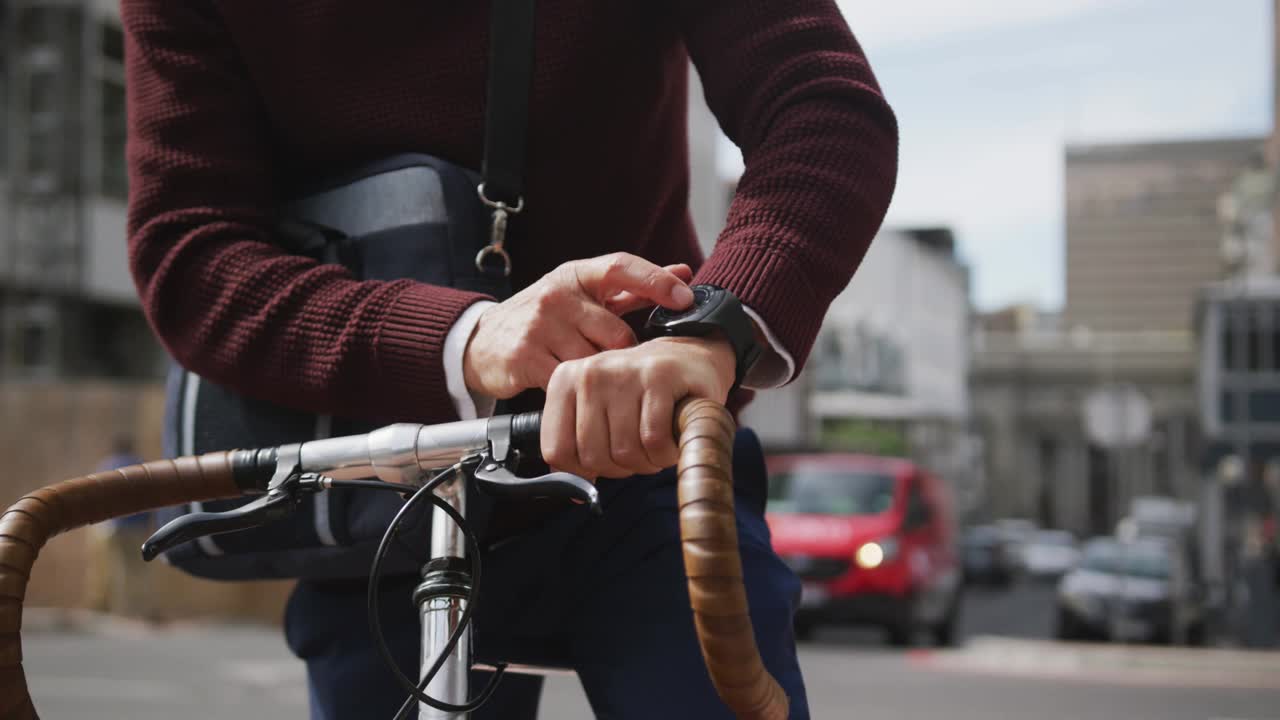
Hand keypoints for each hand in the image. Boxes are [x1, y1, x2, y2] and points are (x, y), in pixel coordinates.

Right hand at [463, 253, 693, 399]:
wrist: (481, 342)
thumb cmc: (545, 318)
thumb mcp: (584, 295)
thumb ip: (632, 287)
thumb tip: (683, 272)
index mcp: (576, 275)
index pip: (621, 267)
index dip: (657, 281)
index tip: (685, 298)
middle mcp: (557, 295)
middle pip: (616, 332)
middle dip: (622, 355)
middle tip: (613, 364)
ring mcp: (539, 325)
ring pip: (594, 361)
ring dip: (597, 375)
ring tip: (586, 374)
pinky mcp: (525, 357)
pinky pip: (568, 381)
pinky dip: (575, 389)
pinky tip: (568, 387)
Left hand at [541, 336, 735, 479]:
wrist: (688, 360)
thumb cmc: (640, 394)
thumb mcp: (597, 412)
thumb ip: (577, 447)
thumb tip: (576, 493)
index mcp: (564, 382)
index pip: (556, 451)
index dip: (584, 470)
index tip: (605, 460)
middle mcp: (590, 374)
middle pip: (592, 457)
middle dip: (620, 468)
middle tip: (638, 452)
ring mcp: (624, 373)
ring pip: (624, 452)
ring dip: (647, 462)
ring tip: (656, 444)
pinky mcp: (660, 377)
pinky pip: (654, 441)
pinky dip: (666, 453)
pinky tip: (672, 440)